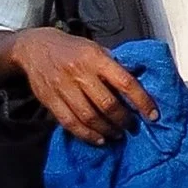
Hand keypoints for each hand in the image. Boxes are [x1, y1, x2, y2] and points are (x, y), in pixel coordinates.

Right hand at [11, 28, 157, 141]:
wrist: (34, 48)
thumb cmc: (71, 48)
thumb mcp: (95, 48)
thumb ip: (113, 65)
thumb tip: (138, 84)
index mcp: (95, 58)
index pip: (125, 82)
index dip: (141, 101)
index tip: (153, 115)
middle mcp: (79, 73)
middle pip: (107, 104)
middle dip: (124, 120)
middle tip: (132, 127)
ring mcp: (63, 88)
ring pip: (89, 117)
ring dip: (107, 130)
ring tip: (117, 134)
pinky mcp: (50, 100)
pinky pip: (71, 123)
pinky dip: (87, 135)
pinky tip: (98, 139)